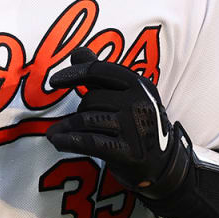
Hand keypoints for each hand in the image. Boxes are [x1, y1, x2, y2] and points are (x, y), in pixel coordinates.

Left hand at [46, 47, 191, 198]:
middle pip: (91, 99)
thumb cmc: (138, 126)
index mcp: (141, 85)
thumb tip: (77, 52)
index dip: (74, 74)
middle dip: (77, 110)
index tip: (54, 81)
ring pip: (86, 120)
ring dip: (66, 127)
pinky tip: (57, 141)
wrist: (164, 165)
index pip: (99, 71)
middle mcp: (140, 103)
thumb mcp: (128, 96)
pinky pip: (88, 141)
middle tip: (71, 122)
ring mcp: (136, 128)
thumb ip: (102, 75)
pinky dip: (68, 141)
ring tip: (56, 133)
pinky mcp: (129, 152)